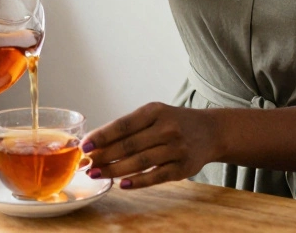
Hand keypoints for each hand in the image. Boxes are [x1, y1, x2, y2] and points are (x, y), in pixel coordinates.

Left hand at [81, 102, 221, 189]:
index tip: (84, 145)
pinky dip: (137, 182)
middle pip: (129, 145)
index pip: (123, 125)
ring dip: (115, 170)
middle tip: (87, 164)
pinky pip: (155, 177)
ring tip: (98, 174)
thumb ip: (130, 127)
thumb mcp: (155, 115)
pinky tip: (122, 184)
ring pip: (140, 162)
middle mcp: (167, 128)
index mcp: (156, 111)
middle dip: (104, 156)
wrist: (210, 132)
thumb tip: (97, 143)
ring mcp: (176, 149)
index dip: (102, 136)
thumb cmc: (174, 122)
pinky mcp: (183, 168)